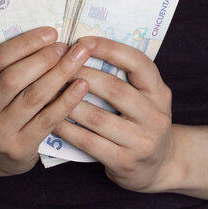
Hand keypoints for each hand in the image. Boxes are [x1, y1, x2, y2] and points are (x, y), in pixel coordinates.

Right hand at [0, 27, 92, 176]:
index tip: (50, 33)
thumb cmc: (0, 113)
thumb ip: (10, 67)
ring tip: (78, 59)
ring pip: (32, 98)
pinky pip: (47, 120)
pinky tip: (82, 86)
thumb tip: (48, 38)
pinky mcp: (19, 149)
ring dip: (59, 75)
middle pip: (12, 79)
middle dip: (42, 59)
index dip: (24, 44)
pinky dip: (67, 100)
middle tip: (65, 47)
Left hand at [53, 37, 175, 192]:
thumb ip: (123, 78)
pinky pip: (88, 142)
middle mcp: (155, 116)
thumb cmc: (140, 123)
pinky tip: (51, 119)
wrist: (157, 166)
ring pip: (97, 117)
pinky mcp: (124, 162)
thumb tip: (82, 49)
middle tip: (57, 65)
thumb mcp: (144, 99)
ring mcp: (142, 142)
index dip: (110, 49)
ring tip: (48, 90)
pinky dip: (67, 129)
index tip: (83, 41)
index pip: (138, 63)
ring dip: (68, 102)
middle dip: (82, 74)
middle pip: (114, 89)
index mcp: (159, 93)